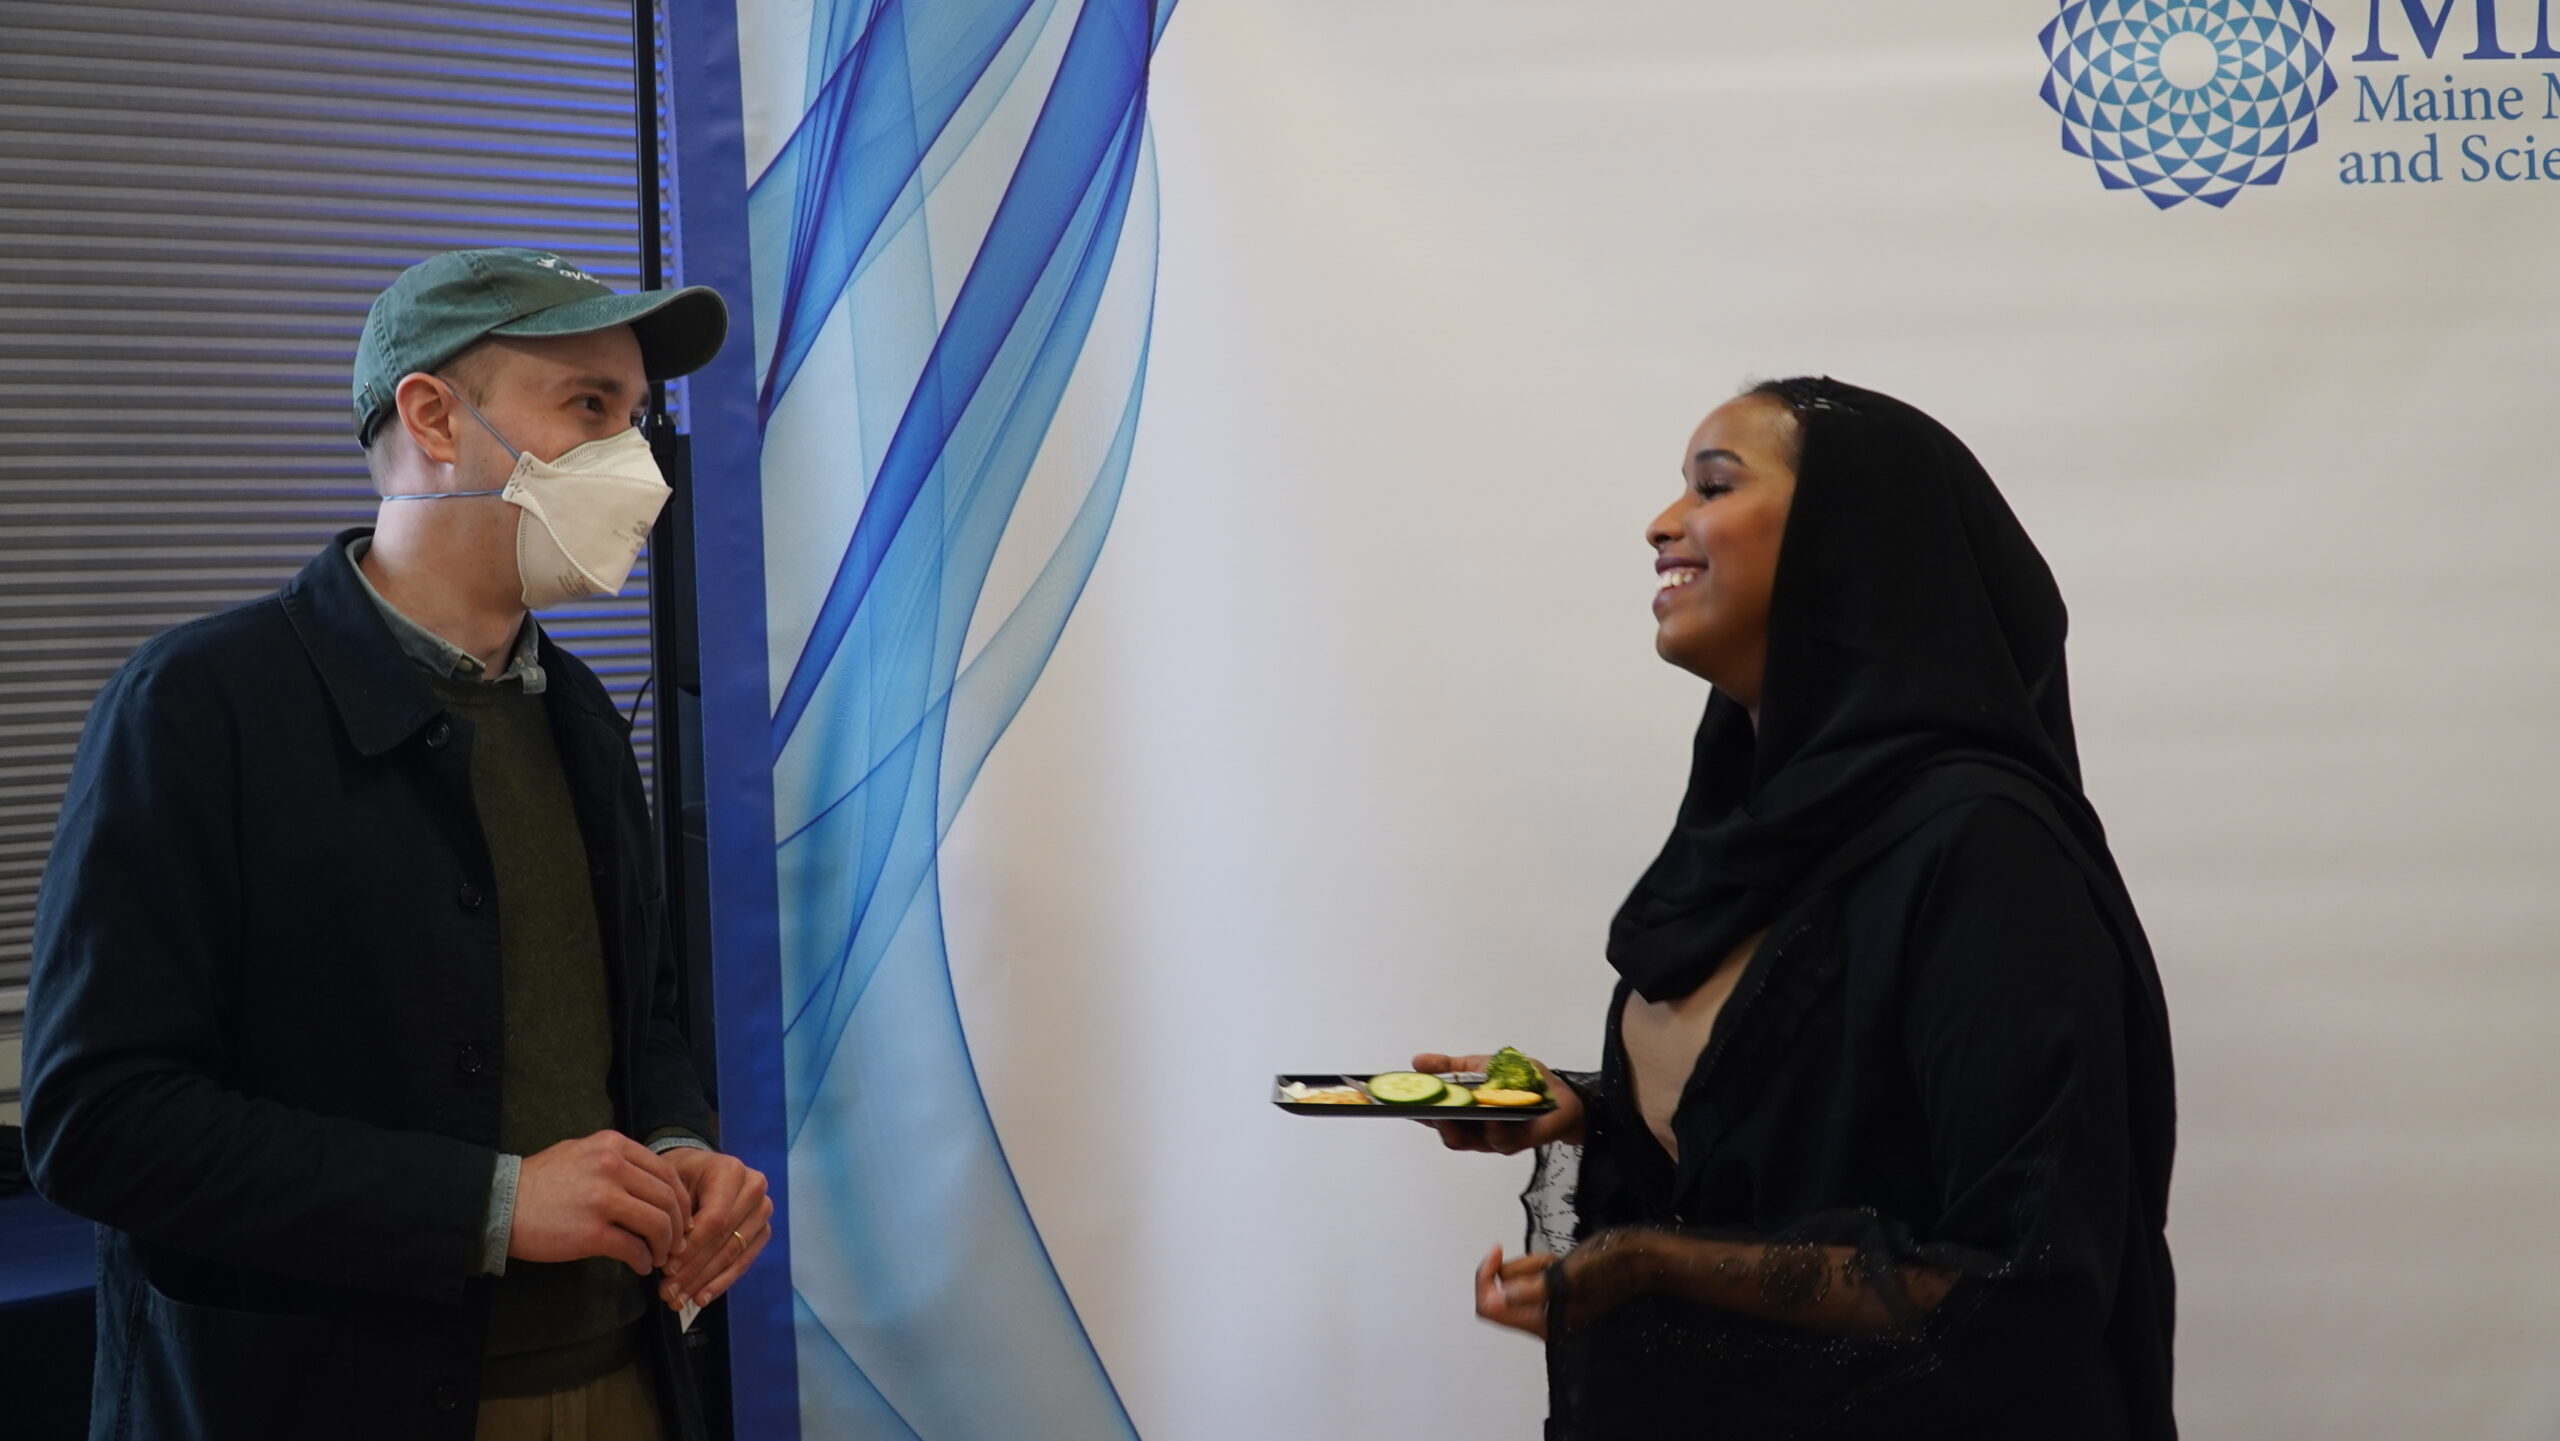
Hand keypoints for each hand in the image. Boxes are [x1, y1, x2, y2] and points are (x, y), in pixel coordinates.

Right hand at [510, 1131, 689, 1275]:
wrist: (499, 1205)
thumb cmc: (540, 1182)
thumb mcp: (581, 1153)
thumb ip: (617, 1161)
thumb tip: (652, 1183)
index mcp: (613, 1145)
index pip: (666, 1172)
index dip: (681, 1200)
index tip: (681, 1218)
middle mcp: (612, 1166)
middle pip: (667, 1198)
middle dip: (678, 1226)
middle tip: (676, 1244)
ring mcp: (602, 1199)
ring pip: (657, 1224)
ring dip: (665, 1246)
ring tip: (659, 1257)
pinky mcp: (591, 1232)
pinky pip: (634, 1248)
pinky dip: (643, 1260)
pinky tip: (639, 1265)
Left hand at [656, 1146, 772, 1311]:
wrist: (697, 1169)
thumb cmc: (680, 1176)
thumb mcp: (671, 1184)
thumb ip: (675, 1215)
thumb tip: (673, 1262)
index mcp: (732, 1172)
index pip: (715, 1219)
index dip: (692, 1248)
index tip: (666, 1269)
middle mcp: (755, 1189)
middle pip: (724, 1239)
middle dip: (693, 1271)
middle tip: (668, 1292)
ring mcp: (763, 1212)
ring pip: (733, 1254)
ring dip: (704, 1282)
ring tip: (678, 1300)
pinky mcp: (763, 1231)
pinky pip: (743, 1262)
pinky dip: (720, 1283)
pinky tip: (700, 1299)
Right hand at [1411, 1052, 1584, 1154]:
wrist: (1561, 1094)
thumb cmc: (1521, 1081)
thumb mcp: (1482, 1066)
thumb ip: (1450, 1067)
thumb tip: (1417, 1061)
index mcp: (1464, 1111)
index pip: (1433, 1115)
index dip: (1414, 1111)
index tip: (1397, 1103)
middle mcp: (1474, 1129)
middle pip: (1445, 1133)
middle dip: (1431, 1121)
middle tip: (1420, 1109)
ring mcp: (1492, 1138)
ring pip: (1464, 1141)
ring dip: (1454, 1127)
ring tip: (1448, 1112)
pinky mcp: (1515, 1142)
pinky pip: (1498, 1141)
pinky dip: (1491, 1128)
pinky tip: (1490, 1115)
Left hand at [1476, 1229, 1657, 1338]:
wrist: (1641, 1258)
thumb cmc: (1611, 1266)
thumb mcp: (1566, 1276)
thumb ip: (1529, 1290)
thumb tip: (1496, 1298)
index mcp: (1543, 1323)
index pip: (1490, 1308)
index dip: (1485, 1279)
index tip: (1495, 1253)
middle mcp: (1543, 1319)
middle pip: (1501, 1290)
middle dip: (1521, 1267)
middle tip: (1548, 1261)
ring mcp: (1549, 1305)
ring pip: (1517, 1278)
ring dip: (1535, 1262)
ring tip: (1562, 1262)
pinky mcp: (1555, 1291)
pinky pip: (1532, 1273)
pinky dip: (1543, 1262)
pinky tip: (1566, 1261)